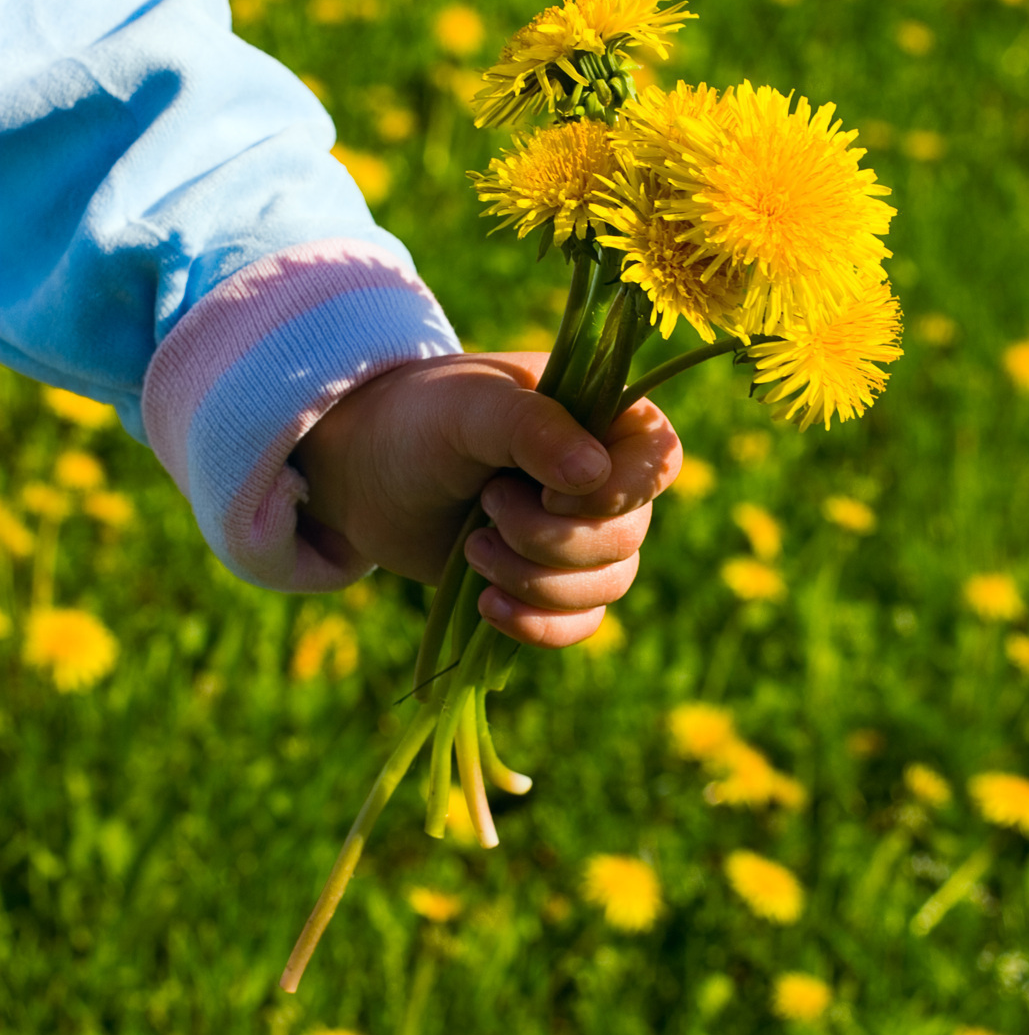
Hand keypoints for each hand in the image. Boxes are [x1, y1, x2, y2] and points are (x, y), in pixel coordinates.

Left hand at [291, 350, 681, 647]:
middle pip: (627, 536)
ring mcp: (581, 534)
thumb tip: (594, 475)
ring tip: (473, 548)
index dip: (614, 493)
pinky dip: (538, 626)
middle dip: (549, 539)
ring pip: (607, 587)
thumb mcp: (469, 409)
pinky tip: (487, 606)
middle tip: (486, 506)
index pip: (659, 463)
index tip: (547, 492)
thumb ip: (530, 428)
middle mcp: (606, 477)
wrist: (364, 474)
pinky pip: (580, 625)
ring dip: (534, 580)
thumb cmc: (420, 420)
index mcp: (605, 416)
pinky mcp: (550, 583)